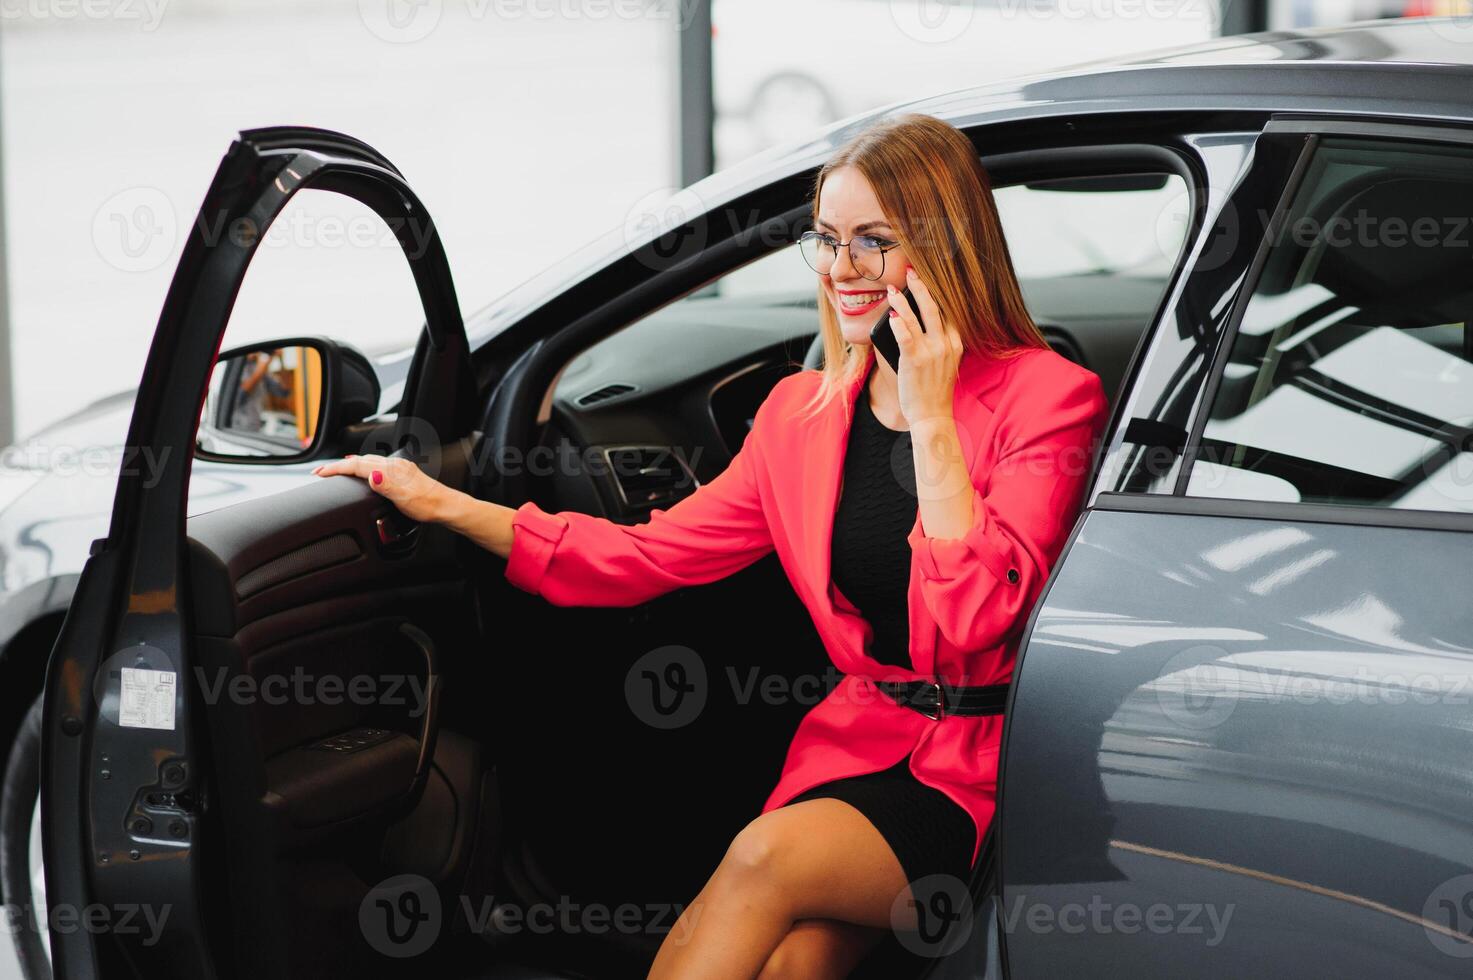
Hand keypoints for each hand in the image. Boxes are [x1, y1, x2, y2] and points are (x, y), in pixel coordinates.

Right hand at [311, 453, 451, 523]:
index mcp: (391, 469)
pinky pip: (377, 465)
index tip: (320, 472)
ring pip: (368, 461)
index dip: (336, 468)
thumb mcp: (404, 499)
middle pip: (360, 460)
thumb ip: (385, 485)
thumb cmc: (427, 505)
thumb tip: (371, 475)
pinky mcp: (403, 473)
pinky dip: (363, 466)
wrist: (445, 505)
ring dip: (350, 464)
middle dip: (339, 465)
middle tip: (321, 471)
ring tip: (336, 469)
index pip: (357, 465)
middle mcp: (394, 465)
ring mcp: (399, 468)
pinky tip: (364, 471)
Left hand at [884, 266, 963, 424]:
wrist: (932, 416)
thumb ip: (937, 345)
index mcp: (955, 343)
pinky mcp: (914, 359)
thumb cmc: (934, 392)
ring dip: (902, 300)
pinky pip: (905, 334)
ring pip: (916, 317)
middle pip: (933, 307)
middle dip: (921, 286)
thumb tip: (914, 324)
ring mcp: (931, 351)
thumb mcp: (944, 364)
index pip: (947, 311)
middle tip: (910, 272)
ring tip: (892, 289)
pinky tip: (890, 314)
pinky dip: (897, 322)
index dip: (936, 293)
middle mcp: (946, 343)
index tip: (928, 280)